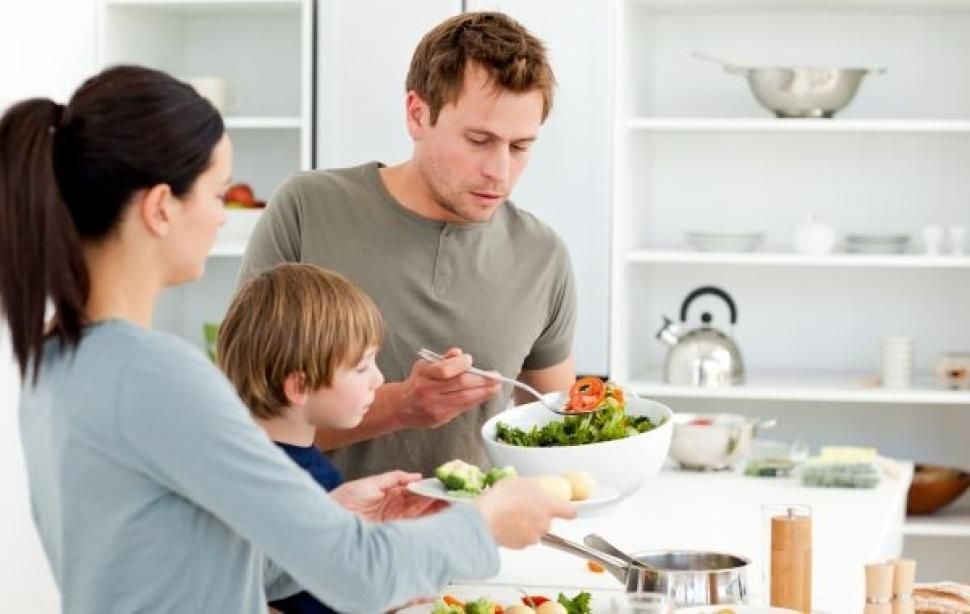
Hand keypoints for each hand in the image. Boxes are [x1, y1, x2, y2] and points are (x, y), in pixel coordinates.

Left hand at [330, 471, 447, 521]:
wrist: (327, 523)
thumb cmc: (343, 500)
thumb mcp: (369, 483)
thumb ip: (393, 478)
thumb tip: (416, 476)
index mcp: (391, 495)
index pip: (416, 491)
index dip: (431, 489)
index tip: (444, 486)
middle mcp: (395, 510)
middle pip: (422, 504)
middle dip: (438, 500)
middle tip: (455, 497)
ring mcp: (395, 523)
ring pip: (421, 516)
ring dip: (436, 512)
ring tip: (451, 507)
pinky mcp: (392, 534)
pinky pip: (412, 528)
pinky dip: (426, 524)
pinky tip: (437, 520)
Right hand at [398, 348, 501, 428]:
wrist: (401, 406)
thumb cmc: (418, 382)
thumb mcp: (425, 365)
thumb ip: (442, 359)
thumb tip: (459, 354)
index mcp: (423, 375)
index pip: (444, 370)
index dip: (460, 364)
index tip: (470, 360)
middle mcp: (427, 392)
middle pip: (459, 385)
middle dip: (481, 381)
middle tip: (496, 377)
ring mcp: (434, 407)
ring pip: (463, 399)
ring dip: (483, 393)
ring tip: (496, 387)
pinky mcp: (439, 418)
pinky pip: (461, 408)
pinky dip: (475, 401)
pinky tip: (484, 396)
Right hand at [473, 477, 575, 548]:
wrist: (485, 520)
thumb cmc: (503, 499)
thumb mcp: (521, 482)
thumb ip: (534, 488)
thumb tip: (537, 492)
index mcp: (549, 506)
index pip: (570, 512)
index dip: (568, 510)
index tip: (567, 510)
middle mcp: (544, 524)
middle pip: (547, 521)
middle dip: (537, 516)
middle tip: (523, 506)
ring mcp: (532, 537)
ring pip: (533, 531)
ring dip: (526, 525)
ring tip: (510, 514)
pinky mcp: (519, 546)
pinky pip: (521, 539)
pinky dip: (515, 533)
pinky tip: (504, 523)